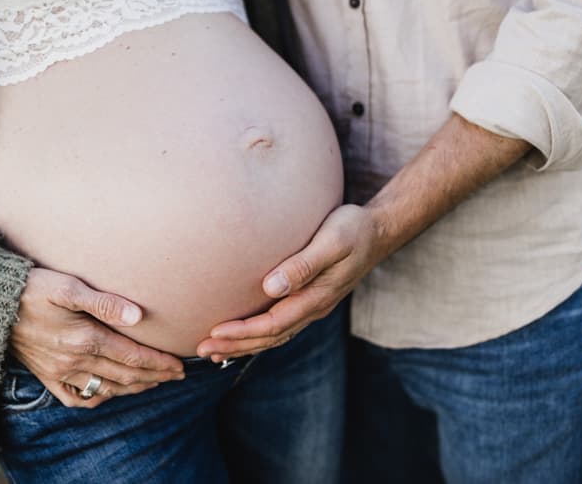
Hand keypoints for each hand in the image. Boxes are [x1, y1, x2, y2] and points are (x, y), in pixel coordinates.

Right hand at [9, 268, 184, 407]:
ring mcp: (59, 372)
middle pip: (125, 375)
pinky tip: (110, 392)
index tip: (179, 365)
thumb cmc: (31, 287)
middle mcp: (74, 361)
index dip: (159, 363)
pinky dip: (98, 398)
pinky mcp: (46, 376)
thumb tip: (138, 316)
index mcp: (84, 339)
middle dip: (154, 377)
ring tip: (152, 383)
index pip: (132, 357)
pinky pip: (77, 398)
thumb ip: (105, 302)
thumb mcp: (68, 286)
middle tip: (176, 375)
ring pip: (106, 388)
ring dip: (133, 388)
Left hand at [196, 205, 387, 361]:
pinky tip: (242, 332)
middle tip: (202, 350)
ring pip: (274, 335)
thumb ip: (303, 265)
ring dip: (244, 344)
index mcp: (316, 298)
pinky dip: (258, 333)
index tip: (213, 334)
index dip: (242, 332)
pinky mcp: (310, 298)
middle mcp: (314, 308)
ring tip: (214, 350)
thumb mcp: (332, 242)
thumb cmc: (353, 230)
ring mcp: (313, 306)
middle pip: (270, 337)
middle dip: (236, 345)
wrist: (379, 230)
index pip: (272, 324)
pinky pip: (280, 324)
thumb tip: (270, 287)